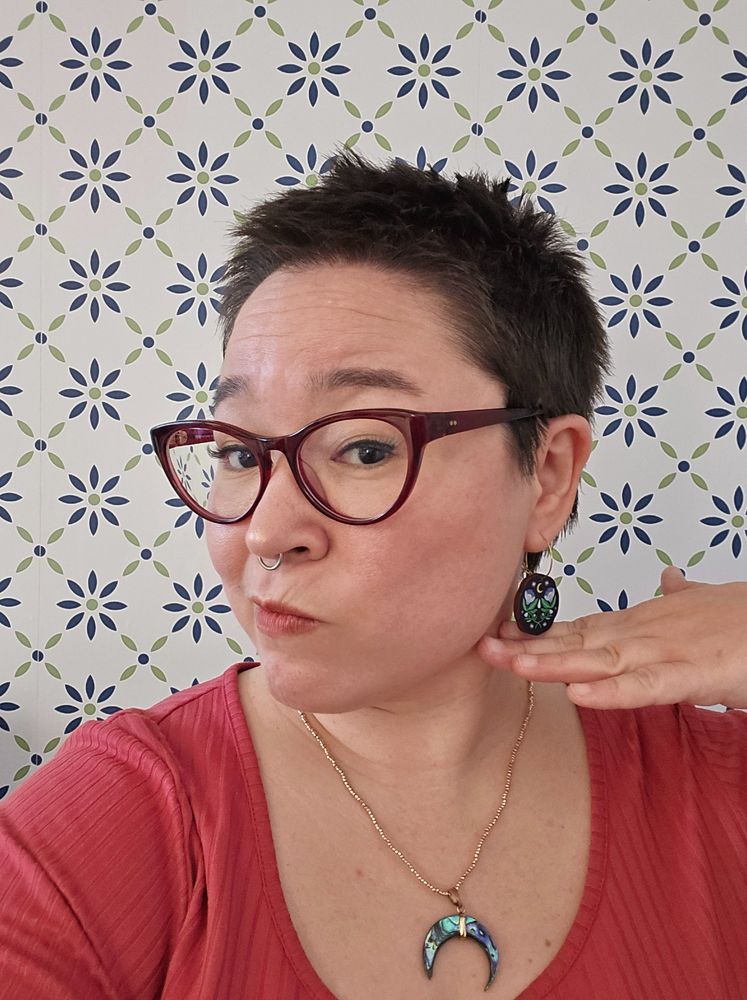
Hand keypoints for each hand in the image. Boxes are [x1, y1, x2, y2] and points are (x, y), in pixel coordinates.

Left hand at [477, 567, 746, 708]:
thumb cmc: (744, 617)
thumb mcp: (703, 606)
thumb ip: (678, 596)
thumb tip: (668, 578)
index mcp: (639, 625)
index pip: (577, 629)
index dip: (536, 634)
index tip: (496, 632)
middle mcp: (641, 635)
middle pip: (574, 643)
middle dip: (526, 647)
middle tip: (480, 648)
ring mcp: (663, 653)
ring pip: (597, 661)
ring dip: (553, 664)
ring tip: (512, 664)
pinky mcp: (690, 676)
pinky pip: (645, 688)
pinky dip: (611, 692)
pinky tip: (578, 695)